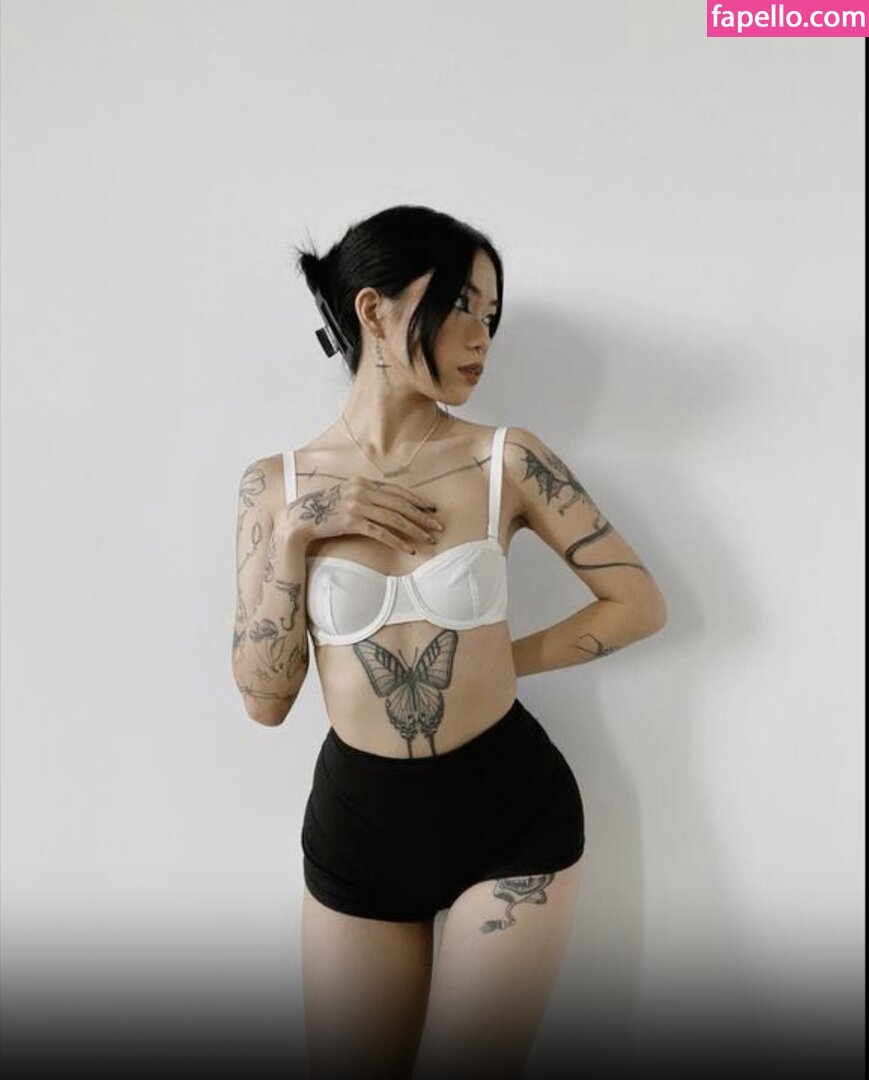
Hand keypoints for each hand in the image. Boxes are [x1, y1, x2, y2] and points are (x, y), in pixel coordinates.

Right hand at [276, 476, 443, 553]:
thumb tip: (388, 505)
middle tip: (438, 527)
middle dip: (422, 516)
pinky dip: (397, 541)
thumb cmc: (325, 510)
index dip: (417, 500)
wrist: (300, 518)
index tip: (432, 509)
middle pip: (400, 504)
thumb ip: (366, 496)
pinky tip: (409, 548)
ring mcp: (356, 505)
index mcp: (362, 482)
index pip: (397, 491)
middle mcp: (361, 491)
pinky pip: (381, 532)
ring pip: (394, 518)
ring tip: (429, 539)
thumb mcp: (347, 496)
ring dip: (415, 530)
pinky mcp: (351, 521)